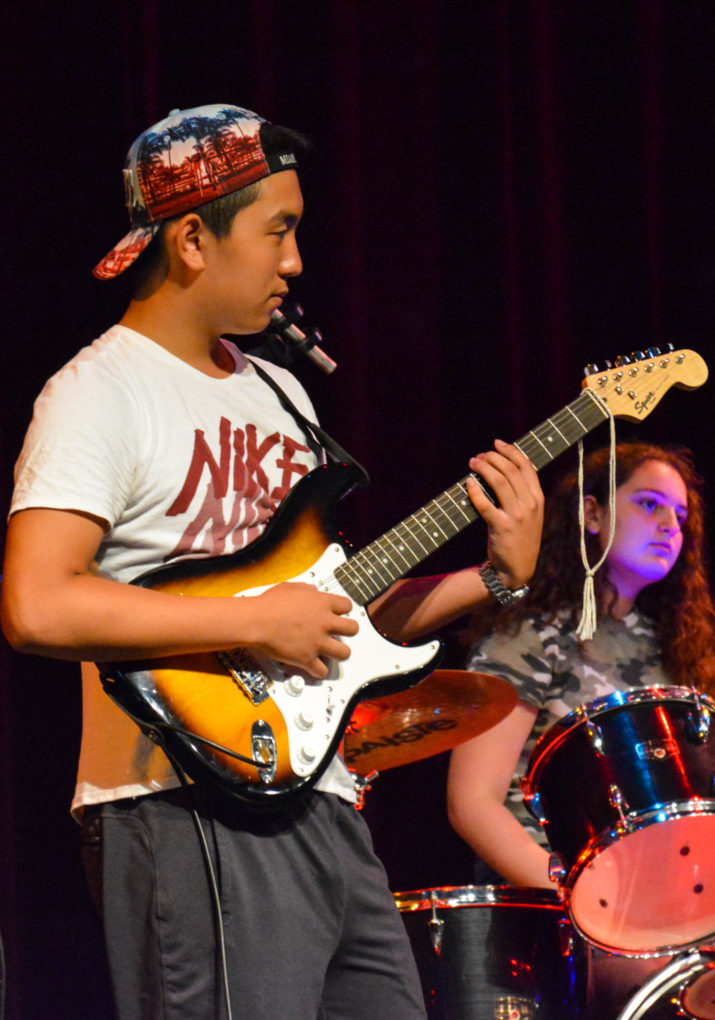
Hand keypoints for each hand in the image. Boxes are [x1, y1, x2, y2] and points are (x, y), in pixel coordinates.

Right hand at [246, 581, 358, 678]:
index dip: (343, 610)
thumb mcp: (289, 588)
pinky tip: (314, 666)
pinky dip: (319, 671)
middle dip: (348, 631)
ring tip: (331, 652)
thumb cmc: (269, 604)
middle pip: (353, 629)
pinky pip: (322, 671)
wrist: (256, 621)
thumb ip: (305, 589)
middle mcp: (325, 622)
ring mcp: (318, 642)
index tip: (338, 614)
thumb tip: (312, 591)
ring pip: (344, 653)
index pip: (347, 606)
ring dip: (339, 653)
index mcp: (322, 603)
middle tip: (340, 633)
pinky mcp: (307, 659)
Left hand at [466, 440, 543, 588]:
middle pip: (510, 470)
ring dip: (483, 468)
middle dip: (492, 457)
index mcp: (538, 498)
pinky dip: (475, 491)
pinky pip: (485, 504)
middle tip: (479, 456)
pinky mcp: (501, 527)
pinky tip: (468, 484)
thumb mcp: (530, 514)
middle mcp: (530, 504)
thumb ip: (522, 493)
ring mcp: (517, 516)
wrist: (517, 568)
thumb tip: (502, 468)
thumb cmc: (520, 537)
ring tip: (472, 463)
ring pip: (498, 481)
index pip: (526, 466)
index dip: (511, 450)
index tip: (497, 443)